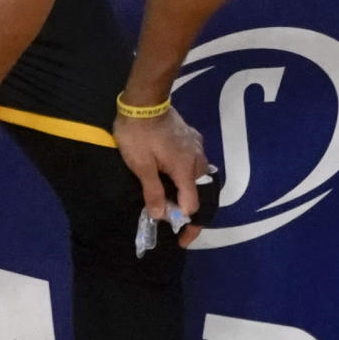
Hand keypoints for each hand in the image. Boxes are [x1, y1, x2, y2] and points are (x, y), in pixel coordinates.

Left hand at [114, 106, 208, 248]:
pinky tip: (173, 173)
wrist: (143, 100)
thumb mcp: (140, 166)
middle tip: (175, 219)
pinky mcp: (192, 136)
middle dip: (190, 207)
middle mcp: (197, 159)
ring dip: (188, 188)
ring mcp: (196, 146)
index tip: (180, 238)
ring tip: (172, 197)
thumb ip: (153, 192)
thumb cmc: (138, 134)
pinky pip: (195, 160)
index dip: (187, 224)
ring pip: (199, 175)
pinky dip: (187, 173)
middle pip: (200, 191)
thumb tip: (161, 216)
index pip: (194, 205)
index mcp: (185, 170)